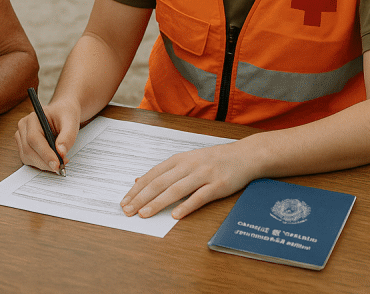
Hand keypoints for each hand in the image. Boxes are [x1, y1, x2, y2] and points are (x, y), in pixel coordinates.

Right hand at [14, 99, 79, 173]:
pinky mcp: (23, 145)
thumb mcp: (71, 122)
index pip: (33, 138)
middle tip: (62, 166)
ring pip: (27, 157)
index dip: (45, 154)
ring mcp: (21, 136)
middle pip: (28, 150)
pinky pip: (28, 159)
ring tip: (59, 161)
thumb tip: (61, 152)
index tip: (57, 164)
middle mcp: (23, 126)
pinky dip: (41, 163)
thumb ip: (67, 136)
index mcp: (33, 118)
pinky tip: (52, 160)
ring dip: (43, 164)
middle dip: (45, 162)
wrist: (62, 113)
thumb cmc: (65, 114)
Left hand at [120, 142, 251, 219]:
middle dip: (141, 198)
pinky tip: (176, 215)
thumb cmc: (213, 160)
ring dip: (158, 203)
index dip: (137, 189)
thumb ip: (164, 171)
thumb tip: (139, 180)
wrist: (245, 155)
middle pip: (160, 183)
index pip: (152, 175)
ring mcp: (203, 174)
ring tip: (144, 214)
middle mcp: (188, 165)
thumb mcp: (187, 160)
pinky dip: (187, 206)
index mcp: (179, 160)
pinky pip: (200, 196)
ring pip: (176, 190)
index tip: (124, 201)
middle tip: (128, 211)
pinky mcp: (218, 185)